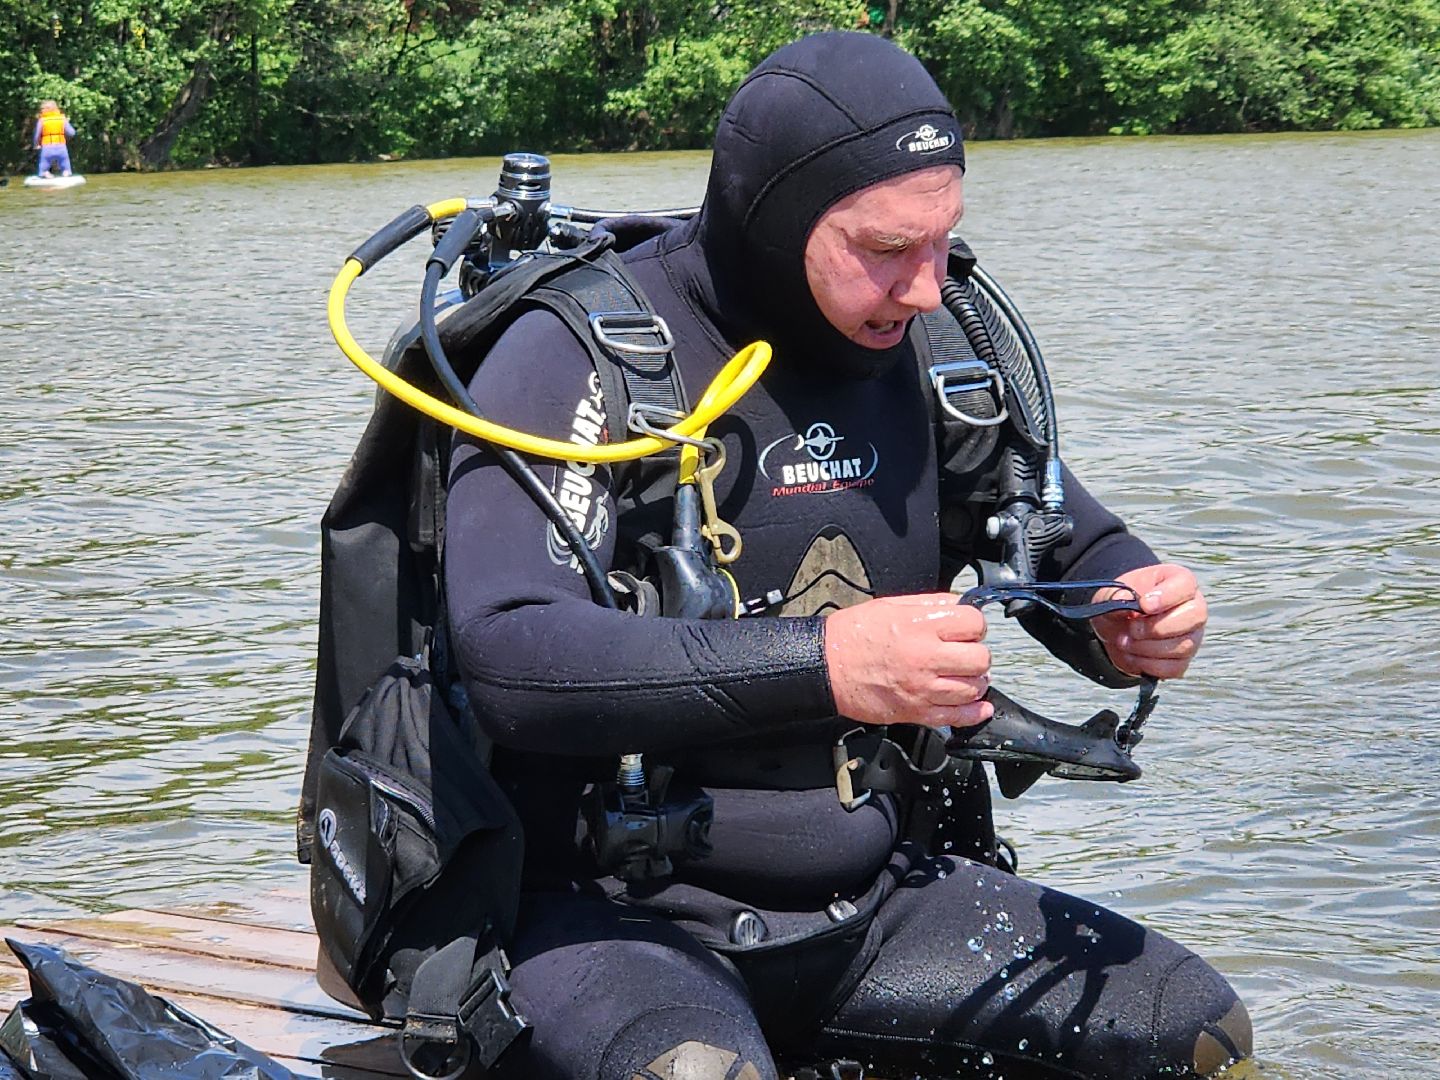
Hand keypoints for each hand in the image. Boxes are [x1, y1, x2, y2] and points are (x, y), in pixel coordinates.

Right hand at [824, 593, 992, 729]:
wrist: (825, 667)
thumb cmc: (852, 636)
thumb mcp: (891, 605)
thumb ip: (930, 603)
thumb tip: (960, 606)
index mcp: (920, 625)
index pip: (974, 623)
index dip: (974, 625)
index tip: (967, 629)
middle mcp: (925, 656)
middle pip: (980, 659)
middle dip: (977, 654)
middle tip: (964, 653)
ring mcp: (922, 687)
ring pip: (973, 689)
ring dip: (974, 682)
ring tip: (963, 676)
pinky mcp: (916, 711)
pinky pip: (958, 717)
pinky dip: (974, 713)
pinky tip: (976, 705)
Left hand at [1091, 563, 1205, 678]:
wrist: (1117, 626)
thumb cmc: (1123, 602)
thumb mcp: (1112, 592)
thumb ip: (1115, 593)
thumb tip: (1121, 599)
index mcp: (1179, 582)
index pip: (1186, 586)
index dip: (1167, 596)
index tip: (1144, 605)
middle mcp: (1193, 608)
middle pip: (1193, 617)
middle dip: (1156, 627)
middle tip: (1132, 628)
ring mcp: (1192, 636)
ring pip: (1183, 646)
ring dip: (1147, 648)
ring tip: (1124, 641)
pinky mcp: (1183, 660)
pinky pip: (1174, 668)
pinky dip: (1148, 665)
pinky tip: (1133, 655)